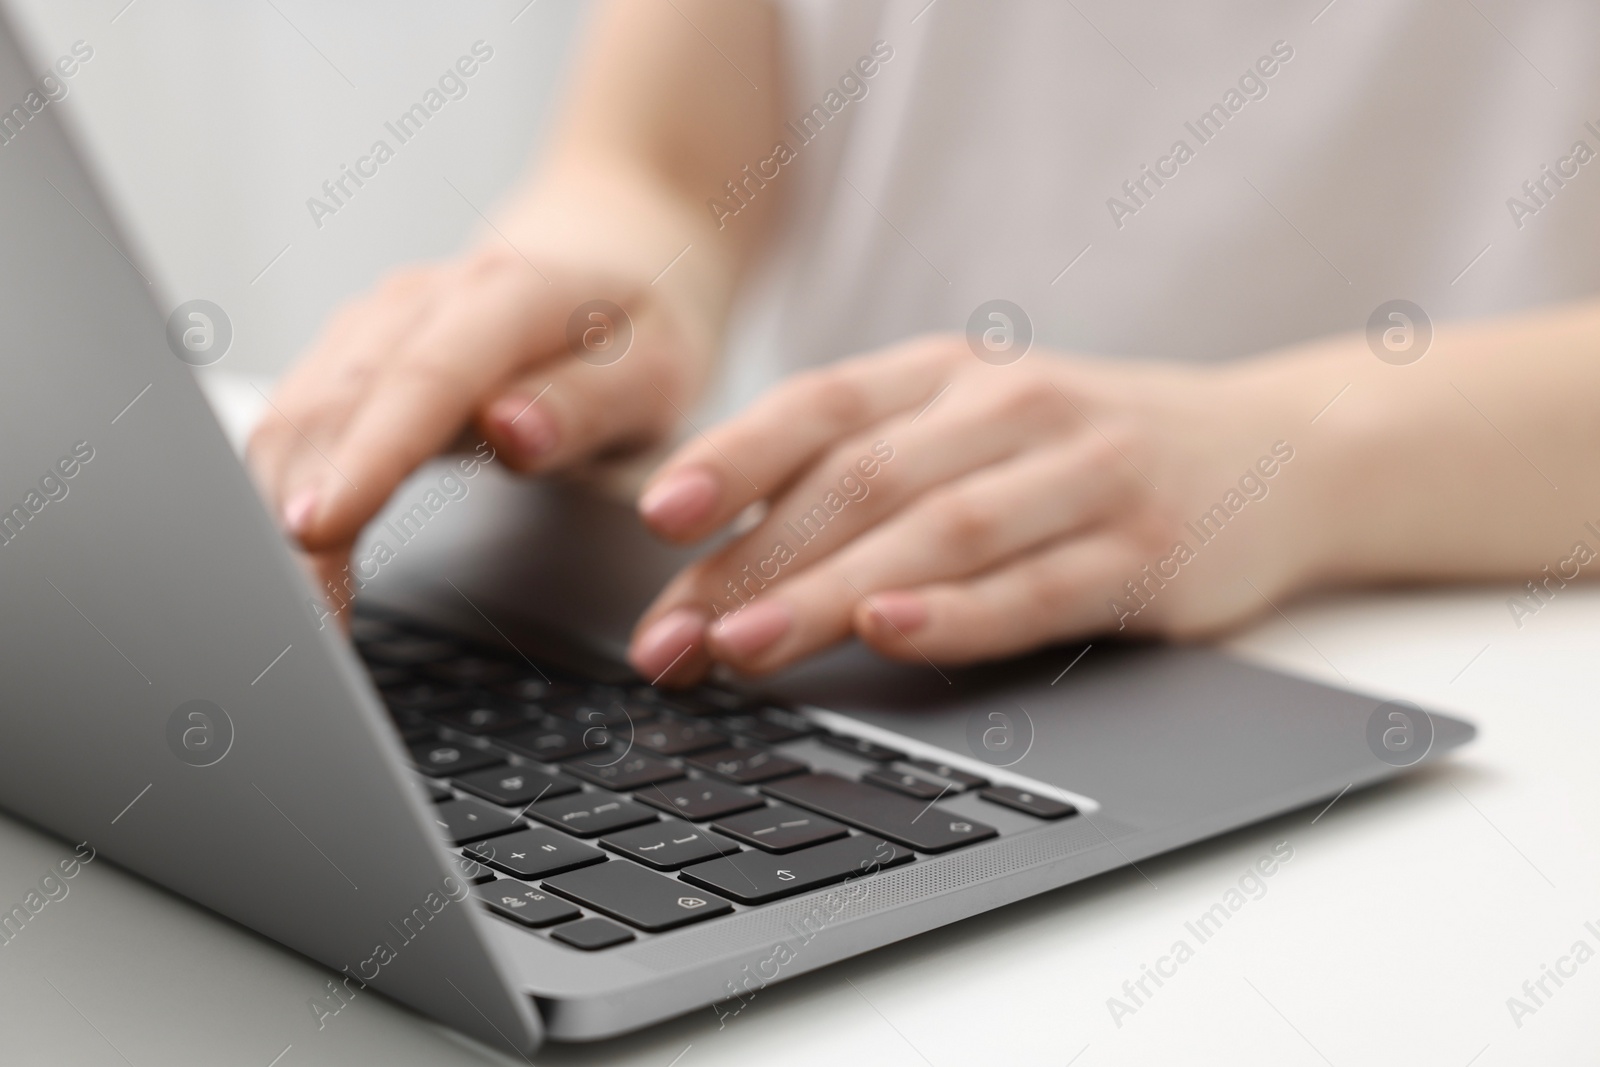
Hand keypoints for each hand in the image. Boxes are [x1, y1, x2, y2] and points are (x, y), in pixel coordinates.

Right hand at [248, 244, 705, 602]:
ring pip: (294, 417)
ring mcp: (371, 327)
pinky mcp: (344, 360)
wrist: (605, 263)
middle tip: (294, 623)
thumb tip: (511, 433)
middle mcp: (420, 300)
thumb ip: (587, 405)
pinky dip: (280, 497)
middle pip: (336, 405)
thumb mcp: (652, 373)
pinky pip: (291, 428)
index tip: (318, 530)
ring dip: (274, 512)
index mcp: (507, 295)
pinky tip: (284, 568)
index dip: (367, 457)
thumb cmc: (632, 336)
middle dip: (300, 512)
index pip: (424, 378)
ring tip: (284, 616)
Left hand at [625, 336, 1323, 683]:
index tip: (660, 515)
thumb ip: (871, 464)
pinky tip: (892, 631)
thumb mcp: (978, 424)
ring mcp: (1084, 476)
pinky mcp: (1143, 553)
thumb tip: (726, 548)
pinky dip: (957, 612)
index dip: (734, 456)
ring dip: (827, 591)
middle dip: (750, 561)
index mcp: (952, 371)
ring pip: (934, 532)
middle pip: (859, 480)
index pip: (822, 405)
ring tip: (745, 643)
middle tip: (672, 635)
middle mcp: (1012, 409)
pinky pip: (1034, 586)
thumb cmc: (1086, 450)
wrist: (1274, 452)